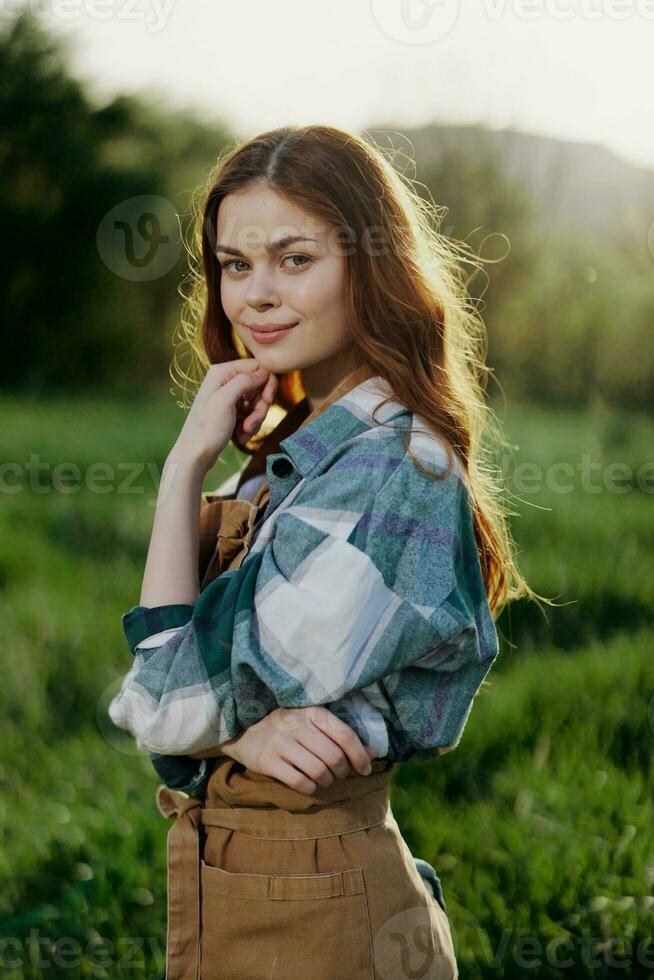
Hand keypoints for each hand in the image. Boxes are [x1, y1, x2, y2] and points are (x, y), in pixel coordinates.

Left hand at [171, 359, 278, 471]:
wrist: (195, 455)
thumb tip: (263, 372)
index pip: (257, 366)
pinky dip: (249, 426)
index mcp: (222, 372)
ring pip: (257, 403)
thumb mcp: (225, 400)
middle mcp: (225, 381)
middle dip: (260, 407)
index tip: (267, 400)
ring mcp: (228, 397)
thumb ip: (244, 381)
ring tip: (243, 432)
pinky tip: (240, 436)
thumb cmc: (206, 429)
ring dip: (255, 420)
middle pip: (259, 387)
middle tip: (251, 423)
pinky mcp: (231, 411)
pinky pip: (250, 414)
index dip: (267, 382)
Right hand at [218, 706, 376, 794]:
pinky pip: (300, 782)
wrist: (243, 731)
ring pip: (319, 771)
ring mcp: (280, 742)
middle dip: (342, 772)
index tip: (365, 769)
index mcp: (312, 711)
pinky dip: (310, 788)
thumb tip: (374, 754)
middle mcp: (296, 724)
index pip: (344, 734)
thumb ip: (339, 735)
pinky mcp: (267, 761)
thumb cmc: (286, 728)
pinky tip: (309, 784)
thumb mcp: (311, 723)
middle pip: (334, 757)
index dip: (360, 756)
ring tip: (324, 780)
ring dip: (327, 782)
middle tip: (338, 774)